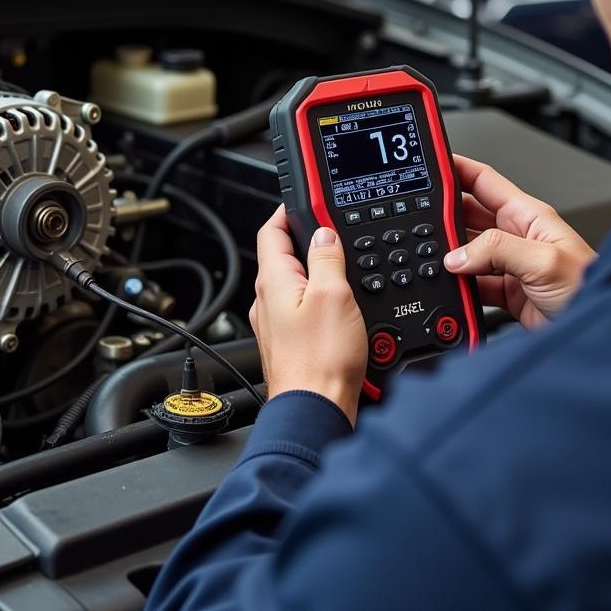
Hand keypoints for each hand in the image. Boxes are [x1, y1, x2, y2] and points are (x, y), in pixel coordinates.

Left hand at [250, 206, 367, 425]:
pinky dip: (321, 300)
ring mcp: (277, 324)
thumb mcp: (333, 296)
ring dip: (317, 271)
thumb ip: (327, 259)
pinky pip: (303, 310)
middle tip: (333, 232)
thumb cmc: (320, 361)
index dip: (287, 210)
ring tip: (343, 267)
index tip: (306, 200)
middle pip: (283, 256)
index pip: (270, 230)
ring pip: (295, 284)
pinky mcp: (291, 343)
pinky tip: (343, 308)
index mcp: (273, 281)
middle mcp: (268, 301)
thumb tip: (324, 235)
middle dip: (307, 240)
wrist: (315, 410)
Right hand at [443, 155, 596, 328]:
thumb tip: (458, 255)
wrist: (596, 331)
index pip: (483, 181)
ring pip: (466, 251)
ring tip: (435, 257)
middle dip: (445, 216)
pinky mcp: (506, 293)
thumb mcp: (543, 260)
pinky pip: (472, 282)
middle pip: (468, 215)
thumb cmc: (590, 288)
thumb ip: (497, 250)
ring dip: (450, 255)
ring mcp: (509, 265)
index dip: (457, 169)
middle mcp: (516, 236)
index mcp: (527, 215)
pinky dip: (459, 285)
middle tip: (423, 220)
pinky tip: (452, 286)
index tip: (432, 166)